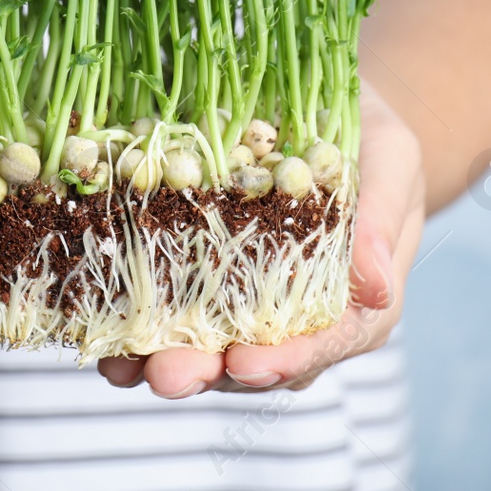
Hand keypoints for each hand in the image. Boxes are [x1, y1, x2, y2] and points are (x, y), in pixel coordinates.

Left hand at [97, 82, 425, 395]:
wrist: (328, 115)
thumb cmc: (369, 138)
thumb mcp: (391, 160)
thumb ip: (381, 219)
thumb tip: (377, 288)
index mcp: (354, 302)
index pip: (323, 345)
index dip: (284, 360)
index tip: (246, 364)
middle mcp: (297, 318)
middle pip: (252, 361)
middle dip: (207, 372)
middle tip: (167, 375)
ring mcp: (245, 306)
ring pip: (204, 350)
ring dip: (159, 360)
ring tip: (120, 366)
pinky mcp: (201, 281)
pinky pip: (168, 311)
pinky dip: (133, 325)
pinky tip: (99, 331)